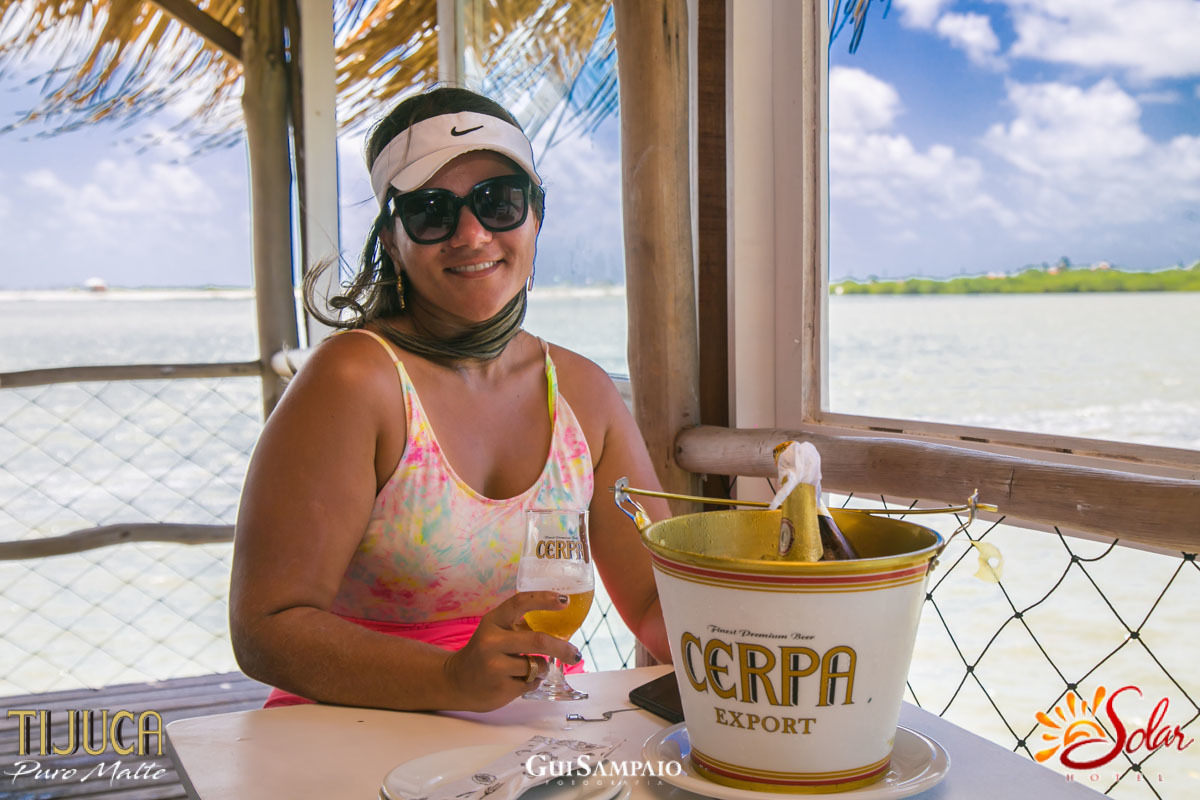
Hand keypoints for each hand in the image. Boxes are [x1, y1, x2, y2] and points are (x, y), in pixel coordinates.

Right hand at [443, 591, 581, 710]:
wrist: (456, 682)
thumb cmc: (484, 653)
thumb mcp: (495, 631)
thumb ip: (519, 626)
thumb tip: (560, 623)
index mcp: (492, 622)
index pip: (520, 603)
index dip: (544, 599)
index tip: (565, 601)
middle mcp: (491, 642)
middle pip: (538, 641)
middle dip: (562, 648)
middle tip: (575, 653)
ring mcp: (495, 667)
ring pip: (538, 666)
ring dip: (541, 668)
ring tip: (525, 669)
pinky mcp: (501, 689)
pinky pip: (532, 683)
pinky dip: (532, 682)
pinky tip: (515, 681)